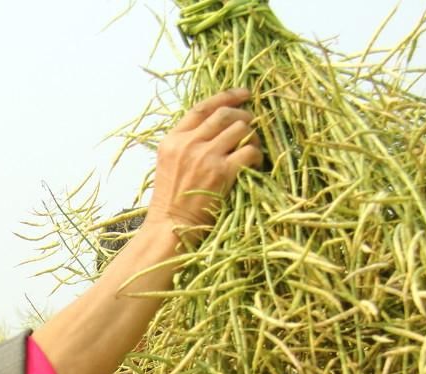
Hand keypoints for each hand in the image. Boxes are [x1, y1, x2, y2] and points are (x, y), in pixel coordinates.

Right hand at [145, 88, 263, 238]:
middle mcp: (188, 143)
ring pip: (240, 129)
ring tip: (253, 148)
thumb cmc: (170, 201)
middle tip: (252, 124)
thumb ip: (185, 144)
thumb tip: (215, 128)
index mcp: (172, 139)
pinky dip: (257, 155)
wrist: (169, 228)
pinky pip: (249, 152)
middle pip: (224, 114)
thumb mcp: (168, 164)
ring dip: (252, 137)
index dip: (226, 96)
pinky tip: (255, 164)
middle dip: (244, 115)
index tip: (243, 94)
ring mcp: (205, 157)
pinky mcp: (221, 173)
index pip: (202, 107)